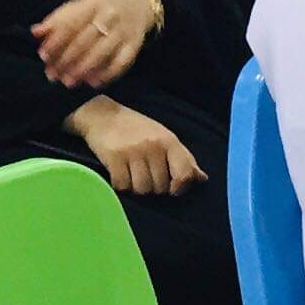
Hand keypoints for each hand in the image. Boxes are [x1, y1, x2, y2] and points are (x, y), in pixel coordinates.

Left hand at [30, 0, 152, 89]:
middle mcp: (109, 16)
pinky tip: (92, 83)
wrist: (137, 6)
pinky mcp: (134, 46)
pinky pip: (120, 63)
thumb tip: (35, 32)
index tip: (42, 55)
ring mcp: (124, 32)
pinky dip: (106, 75)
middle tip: (52, 75)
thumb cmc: (100, 10)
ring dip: (82, 69)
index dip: (55, 41)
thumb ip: (57, 19)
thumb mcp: (79, 7)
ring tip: (68, 82)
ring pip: (101, 53)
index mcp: (92, 4)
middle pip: (84, 40)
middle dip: (65, 60)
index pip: (71, 23)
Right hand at [65, 95, 202, 198]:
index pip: (184, 173)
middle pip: (160, 187)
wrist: (102, 114)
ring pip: (141, 189)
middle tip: (145, 174)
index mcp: (169, 141)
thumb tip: (202, 179)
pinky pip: (122, 186)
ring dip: (136, 187)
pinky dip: (120, 185)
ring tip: (131, 174)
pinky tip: (119, 173)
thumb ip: (184, 159)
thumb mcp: (164, 138)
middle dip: (153, 186)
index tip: (173, 188)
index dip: (180, 187)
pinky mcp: (114, 158)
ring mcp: (133, 151)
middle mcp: (153, 146)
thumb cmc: (137, 129)